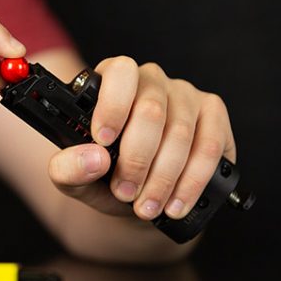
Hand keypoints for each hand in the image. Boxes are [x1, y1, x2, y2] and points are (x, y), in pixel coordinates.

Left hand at [47, 57, 236, 221]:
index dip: (113, 107)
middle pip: (151, 111)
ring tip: (146, 207)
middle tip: (125, 192)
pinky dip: (192, 181)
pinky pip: (210, 146)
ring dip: (163, 179)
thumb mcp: (70, 175)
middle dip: (137, 160)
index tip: (104, 142)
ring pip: (181, 134)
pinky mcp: (213, 115)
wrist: (134, 196)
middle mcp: (151, 80)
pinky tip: (175, 203)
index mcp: (110, 81)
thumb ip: (67, 167)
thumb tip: (93, 159)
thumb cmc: (100, 176)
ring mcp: (185, 95)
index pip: (119, 73)